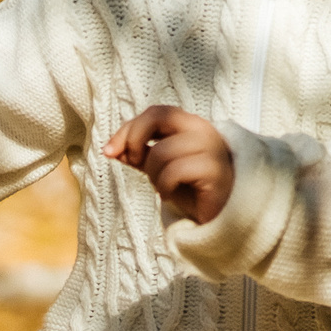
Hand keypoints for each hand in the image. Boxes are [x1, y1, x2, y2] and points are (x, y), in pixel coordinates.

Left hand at [104, 105, 234, 224]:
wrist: (222, 217)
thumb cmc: (192, 189)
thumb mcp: (160, 168)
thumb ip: (140, 154)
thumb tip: (111, 149)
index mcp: (190, 125)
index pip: (154, 113)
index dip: (127, 129)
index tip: (108, 151)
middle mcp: (203, 129)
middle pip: (158, 115)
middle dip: (135, 139)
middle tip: (134, 162)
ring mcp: (211, 148)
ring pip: (161, 151)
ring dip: (152, 174)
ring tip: (163, 187)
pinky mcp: (214, 170)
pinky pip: (173, 171)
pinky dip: (164, 187)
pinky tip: (170, 196)